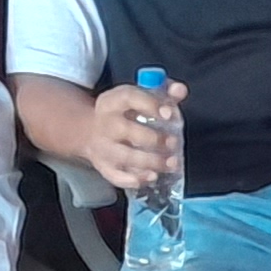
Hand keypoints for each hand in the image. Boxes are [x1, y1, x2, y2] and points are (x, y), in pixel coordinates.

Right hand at [87, 78, 184, 193]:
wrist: (90, 130)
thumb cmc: (124, 112)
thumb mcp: (139, 97)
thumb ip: (163, 93)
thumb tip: (180, 90)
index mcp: (113, 101)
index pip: (129, 98)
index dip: (150, 105)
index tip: (169, 113)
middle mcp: (105, 123)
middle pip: (127, 131)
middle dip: (154, 139)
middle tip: (173, 142)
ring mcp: (102, 147)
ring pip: (125, 156)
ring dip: (150, 162)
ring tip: (171, 163)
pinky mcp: (103, 166)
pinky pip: (116, 176)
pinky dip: (134, 180)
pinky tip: (152, 177)